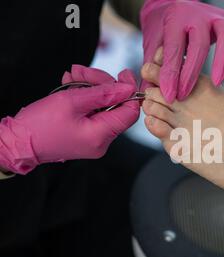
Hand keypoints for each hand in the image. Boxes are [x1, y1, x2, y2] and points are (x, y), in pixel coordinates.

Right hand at [0, 66, 139, 174]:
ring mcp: (94, 140)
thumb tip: (128, 88)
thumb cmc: (39, 124)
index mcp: (100, 136)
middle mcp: (102, 141)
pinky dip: (84, 97)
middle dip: (101, 84)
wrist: (17, 142)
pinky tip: (71, 85)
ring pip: (103, 106)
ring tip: (71, 77)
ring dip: (89, 87)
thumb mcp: (71, 101)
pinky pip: (93, 112)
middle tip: (80, 71)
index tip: (123, 74)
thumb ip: (103, 93)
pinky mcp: (86, 136)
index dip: (129, 91)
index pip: (130, 112)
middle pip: (115, 106)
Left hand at [140, 0, 223, 102]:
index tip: (169, 96)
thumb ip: (153, 68)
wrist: (168, 5)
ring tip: (217, 82)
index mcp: (173, 20)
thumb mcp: (152, 48)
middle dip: (191, 72)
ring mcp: (213, 15)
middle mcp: (194, 15)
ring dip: (222, 59)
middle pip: (198, 44)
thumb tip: (150, 93)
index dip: (170, 74)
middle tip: (185, 95)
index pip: (173, 49)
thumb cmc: (161, 34)